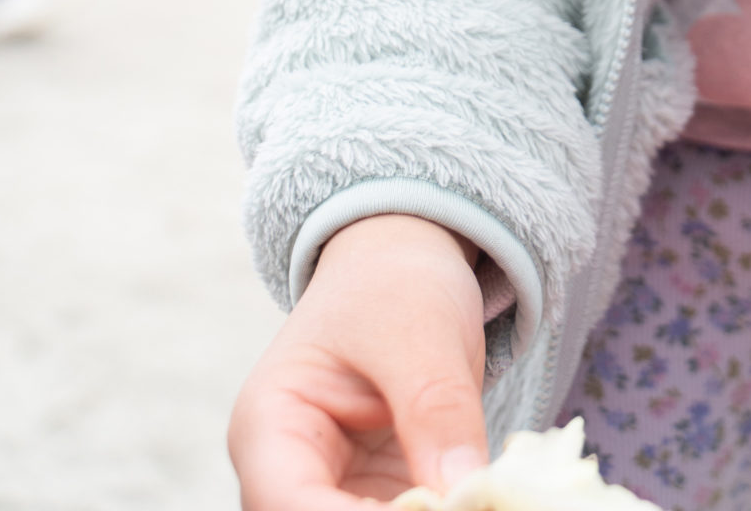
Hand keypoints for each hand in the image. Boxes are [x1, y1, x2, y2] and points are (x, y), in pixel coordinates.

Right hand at [229, 212, 487, 507]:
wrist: (404, 264)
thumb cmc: (393, 281)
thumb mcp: (420, 328)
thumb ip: (436, 407)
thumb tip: (464, 489)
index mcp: (269, 426)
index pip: (292, 505)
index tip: (435, 507)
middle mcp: (291, 472)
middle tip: (470, 497)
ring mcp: (336, 491)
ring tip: (480, 491)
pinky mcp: (379, 497)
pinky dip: (445, 507)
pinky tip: (481, 492)